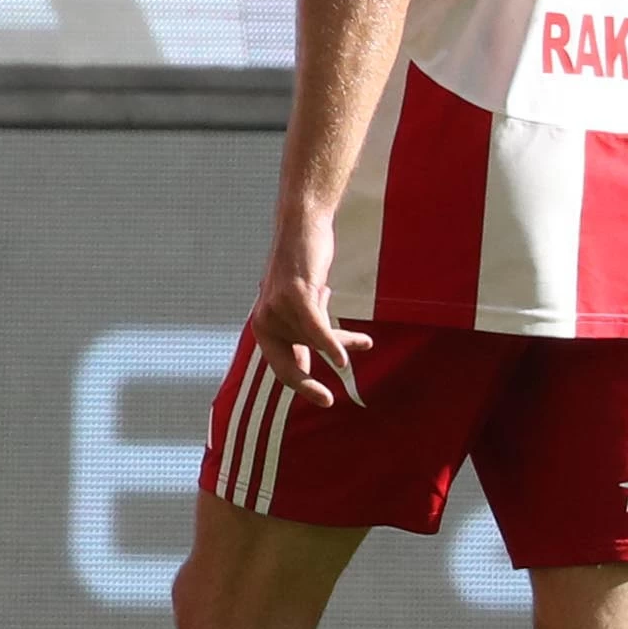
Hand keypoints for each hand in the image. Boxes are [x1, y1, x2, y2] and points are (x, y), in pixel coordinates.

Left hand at [253, 208, 367, 410]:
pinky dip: (329, 345)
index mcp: (264, 326)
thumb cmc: (303, 269)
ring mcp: (278, 307)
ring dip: (343, 342)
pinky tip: (342, 360)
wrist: (302, 227)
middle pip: (293, 362)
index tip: (323, 401)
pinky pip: (314, 328)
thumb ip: (300, 332)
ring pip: (316, 340)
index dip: (300, 387)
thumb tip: (308, 362)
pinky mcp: (295, 294)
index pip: (280, 367)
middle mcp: (264, 319)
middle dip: (307, 386)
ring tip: (364, 343)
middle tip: (328, 401)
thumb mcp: (299, 307)